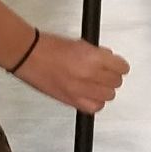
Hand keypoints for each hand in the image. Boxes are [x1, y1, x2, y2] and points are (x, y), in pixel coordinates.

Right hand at [14, 32, 129, 113]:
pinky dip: (95, 102)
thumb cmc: (47, 47)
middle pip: (116, 83)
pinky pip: (94, 108)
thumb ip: (98, 54)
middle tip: (106, 73)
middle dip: (112, 77)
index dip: (120, 66)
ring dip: (105, 90)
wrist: (29, 56)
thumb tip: (109, 60)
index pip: (121, 67)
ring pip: (108, 96)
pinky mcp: (72, 101)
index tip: (118, 66)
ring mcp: (81, 90)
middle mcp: (89, 75)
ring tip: (98, 84)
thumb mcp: (80, 44)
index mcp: (92, 58)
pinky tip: (91, 95)